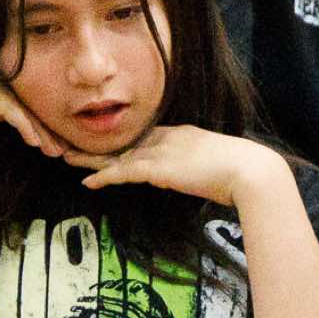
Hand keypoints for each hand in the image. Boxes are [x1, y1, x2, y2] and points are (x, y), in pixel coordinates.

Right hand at [0, 56, 63, 157]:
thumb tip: (24, 118)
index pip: (17, 94)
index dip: (38, 118)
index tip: (55, 141)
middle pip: (22, 97)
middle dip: (44, 125)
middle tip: (62, 148)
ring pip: (18, 103)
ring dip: (39, 129)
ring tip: (55, 150)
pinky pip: (7, 108)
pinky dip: (24, 125)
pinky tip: (35, 142)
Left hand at [64, 125, 270, 207]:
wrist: (250, 171)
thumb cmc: (245, 172)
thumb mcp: (221, 165)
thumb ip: (207, 168)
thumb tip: (207, 179)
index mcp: (184, 134)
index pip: (149, 136)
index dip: (128, 142)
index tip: (112, 146)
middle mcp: (169, 138)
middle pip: (127, 141)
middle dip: (101, 145)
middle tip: (76, 145)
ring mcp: (162, 152)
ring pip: (118, 154)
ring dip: (91, 159)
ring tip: (67, 159)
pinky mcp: (158, 168)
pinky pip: (122, 172)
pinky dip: (103, 177)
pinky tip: (87, 183)